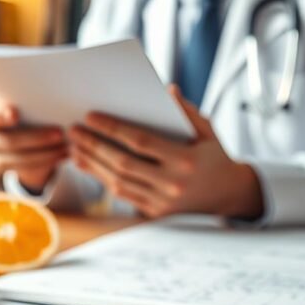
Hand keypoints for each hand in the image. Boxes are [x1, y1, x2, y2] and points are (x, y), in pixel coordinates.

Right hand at [0, 101, 67, 192]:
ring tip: (65, 147)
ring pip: (16, 158)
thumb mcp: (28, 105)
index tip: (15, 114)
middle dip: (35, 138)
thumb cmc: (29, 112)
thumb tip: (57, 97)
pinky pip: (24, 168)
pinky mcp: (2, 167)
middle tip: (59, 133)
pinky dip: (46, 161)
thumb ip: (33, 103)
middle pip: (6, 141)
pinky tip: (62, 155)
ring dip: (44, 153)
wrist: (26, 136)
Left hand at [70, 86, 263, 219]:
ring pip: (118, 182)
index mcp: (185, 160)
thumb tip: (167, 90)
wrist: (231, 195)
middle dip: (94, 146)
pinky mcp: (156, 214)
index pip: (140, 141)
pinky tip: (88, 166)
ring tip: (74, 148)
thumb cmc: (215, 156)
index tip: (91, 117)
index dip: (112, 129)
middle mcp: (173, 184)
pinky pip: (123, 195)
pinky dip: (103, 180)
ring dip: (93, 165)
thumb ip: (186, 111)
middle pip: (123, 163)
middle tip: (74, 131)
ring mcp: (163, 202)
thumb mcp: (207, 130)